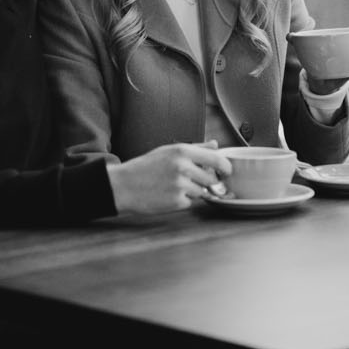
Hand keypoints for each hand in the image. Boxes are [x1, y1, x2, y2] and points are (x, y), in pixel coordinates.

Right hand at [106, 142, 230, 214]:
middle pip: (211, 178)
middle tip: (189, 180)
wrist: (123, 186)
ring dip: (192, 192)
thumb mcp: (167, 151)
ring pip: (201, 192)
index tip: (226, 172)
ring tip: (172, 187)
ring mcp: (180, 185)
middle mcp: (182, 167)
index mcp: (181, 151)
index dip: (225, 167)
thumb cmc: (145, 167)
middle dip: (205, 181)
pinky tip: (167, 195)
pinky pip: (190, 203)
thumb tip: (216, 145)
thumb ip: (195, 148)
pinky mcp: (176, 202)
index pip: (217, 159)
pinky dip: (182, 201)